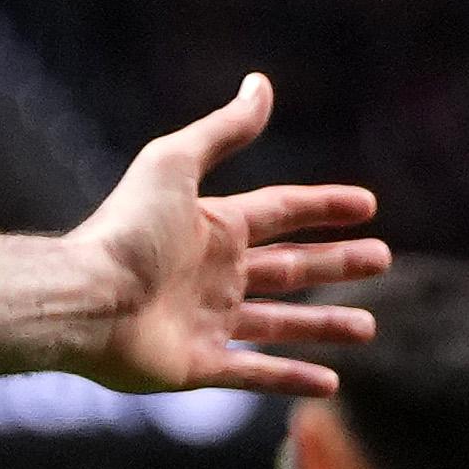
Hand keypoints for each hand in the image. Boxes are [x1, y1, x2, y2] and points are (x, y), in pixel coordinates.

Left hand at [70, 74, 384, 399]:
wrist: (85, 298)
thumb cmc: (126, 231)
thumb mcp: (175, 164)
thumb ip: (222, 130)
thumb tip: (260, 84)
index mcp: (213, 226)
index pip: (281, 212)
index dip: (324, 207)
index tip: (368, 206)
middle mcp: (214, 274)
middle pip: (289, 267)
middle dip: (336, 263)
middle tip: (383, 259)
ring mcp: (207, 322)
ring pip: (280, 323)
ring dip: (325, 325)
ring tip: (368, 327)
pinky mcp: (198, 366)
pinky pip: (255, 374)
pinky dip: (293, 378)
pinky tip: (332, 384)